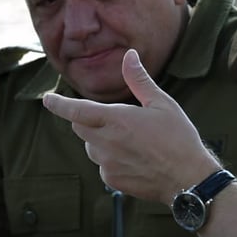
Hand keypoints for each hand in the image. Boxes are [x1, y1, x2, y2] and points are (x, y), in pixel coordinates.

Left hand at [42, 48, 220, 203]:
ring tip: (132, 141)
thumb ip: (139, 80)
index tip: (47, 99)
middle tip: (114, 118)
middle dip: (87, 119)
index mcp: (117, 120)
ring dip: (100, 139)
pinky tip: (135, 159)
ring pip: (91, 146)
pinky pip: (102, 165)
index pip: (76, 110)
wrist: (189, 179)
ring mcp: (107, 164)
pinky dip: (111, 159)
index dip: (58, 104)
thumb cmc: (179, 138)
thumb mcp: (162, 104)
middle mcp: (106, 143)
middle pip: (80, 127)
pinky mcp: (112, 181)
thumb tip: (129, 55)